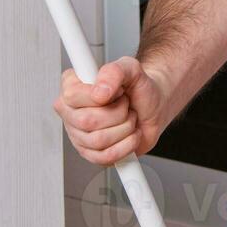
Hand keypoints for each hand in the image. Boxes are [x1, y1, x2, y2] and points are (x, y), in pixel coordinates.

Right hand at [53, 56, 169, 165]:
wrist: (154, 106)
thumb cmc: (139, 88)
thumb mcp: (131, 69)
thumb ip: (114, 71)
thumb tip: (99, 92)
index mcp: (73, 88)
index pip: (72, 95)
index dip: (100, 95)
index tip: (116, 90)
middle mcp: (71, 113)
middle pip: (88, 121)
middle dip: (118, 113)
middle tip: (125, 105)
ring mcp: (79, 135)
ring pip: (99, 140)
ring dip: (125, 128)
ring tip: (128, 118)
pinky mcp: (92, 154)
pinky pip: (106, 157)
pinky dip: (127, 145)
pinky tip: (129, 134)